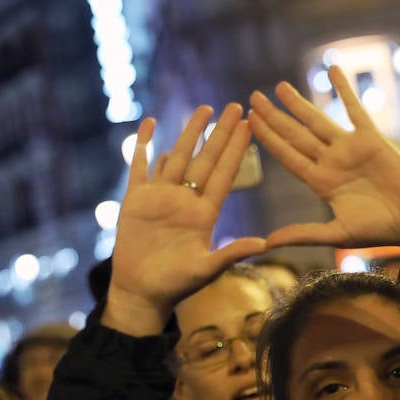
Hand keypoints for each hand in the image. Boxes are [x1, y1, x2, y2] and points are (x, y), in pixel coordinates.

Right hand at [103, 104, 265, 335]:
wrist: (142, 293)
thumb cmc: (177, 286)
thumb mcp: (207, 269)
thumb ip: (232, 253)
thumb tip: (264, 243)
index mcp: (205, 213)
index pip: (225, 173)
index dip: (236, 150)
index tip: (249, 126)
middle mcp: (186, 200)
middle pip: (205, 159)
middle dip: (219, 132)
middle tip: (235, 105)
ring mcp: (161, 198)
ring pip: (177, 156)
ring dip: (190, 133)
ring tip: (204, 108)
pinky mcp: (136, 201)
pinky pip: (140, 167)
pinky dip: (144, 146)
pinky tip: (150, 124)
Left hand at [249, 67, 399, 260]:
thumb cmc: (381, 230)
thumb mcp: (337, 234)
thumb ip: (303, 234)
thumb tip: (267, 244)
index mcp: (322, 183)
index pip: (288, 156)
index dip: (269, 140)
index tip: (250, 123)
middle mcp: (332, 162)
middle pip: (296, 135)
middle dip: (274, 117)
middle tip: (253, 98)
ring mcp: (350, 148)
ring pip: (318, 119)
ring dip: (298, 103)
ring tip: (278, 87)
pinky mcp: (371, 137)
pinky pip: (354, 108)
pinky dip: (343, 89)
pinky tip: (332, 69)